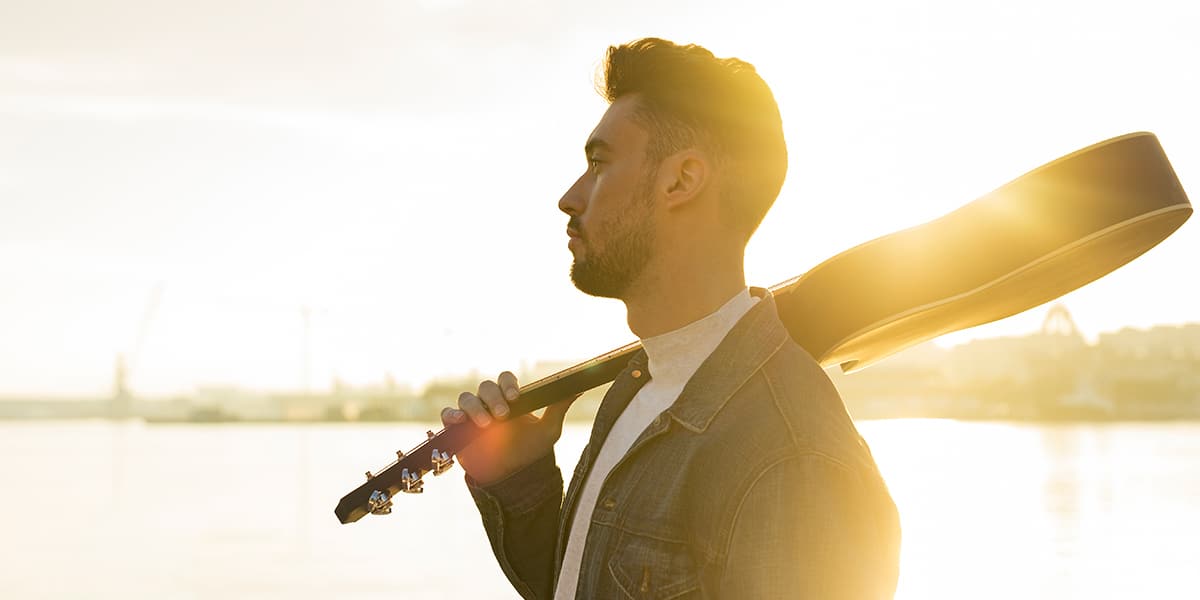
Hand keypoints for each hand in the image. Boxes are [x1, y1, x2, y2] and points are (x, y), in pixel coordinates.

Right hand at [441, 371, 577, 485]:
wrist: (513, 477)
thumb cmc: (530, 450)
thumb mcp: (548, 429)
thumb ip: (559, 407)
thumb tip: (578, 388)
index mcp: (509, 397)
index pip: (505, 379)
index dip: (507, 384)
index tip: (515, 396)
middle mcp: (489, 402)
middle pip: (485, 386)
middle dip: (493, 397)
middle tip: (503, 414)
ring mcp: (472, 414)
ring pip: (466, 398)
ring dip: (474, 407)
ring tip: (487, 424)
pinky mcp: (458, 430)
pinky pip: (448, 416)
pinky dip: (452, 415)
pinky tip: (460, 422)